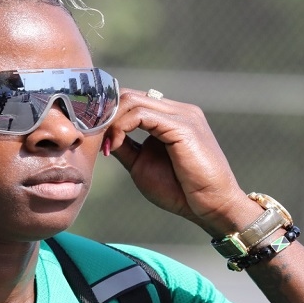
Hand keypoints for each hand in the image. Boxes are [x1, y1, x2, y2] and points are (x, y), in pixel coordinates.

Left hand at [103, 89, 259, 236]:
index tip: (94, 139)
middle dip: (105, 115)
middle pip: (128, 95)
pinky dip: (121, 127)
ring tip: (106, 146)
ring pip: (132, 100)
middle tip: (93, 138)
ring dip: (110, 122)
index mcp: (170, 117)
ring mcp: (182, 114)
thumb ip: (125, 147)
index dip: (107, 116)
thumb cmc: (180, 190)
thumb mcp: (142, 165)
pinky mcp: (183, 125)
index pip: (131, 100)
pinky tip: (115, 146)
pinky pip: (141, 114)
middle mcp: (178, 110)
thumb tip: (102, 137)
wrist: (210, 206)